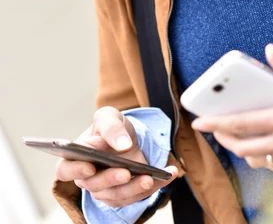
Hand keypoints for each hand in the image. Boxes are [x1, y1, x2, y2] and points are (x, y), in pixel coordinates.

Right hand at [56, 106, 177, 206]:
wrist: (126, 136)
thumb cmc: (111, 126)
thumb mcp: (109, 116)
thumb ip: (111, 127)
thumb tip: (121, 145)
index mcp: (76, 156)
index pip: (65, 170)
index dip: (75, 171)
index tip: (89, 167)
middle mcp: (88, 177)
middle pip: (94, 185)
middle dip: (111, 179)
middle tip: (126, 172)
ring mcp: (105, 189)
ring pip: (116, 196)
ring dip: (134, 189)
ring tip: (150, 178)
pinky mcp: (123, 195)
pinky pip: (136, 197)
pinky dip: (153, 187)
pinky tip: (167, 174)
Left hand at [192, 45, 272, 171]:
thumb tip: (270, 50)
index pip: (242, 123)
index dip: (217, 123)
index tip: (199, 122)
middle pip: (243, 146)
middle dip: (224, 138)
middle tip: (214, 128)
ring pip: (257, 158)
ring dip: (241, 149)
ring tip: (233, 136)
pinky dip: (260, 157)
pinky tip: (259, 145)